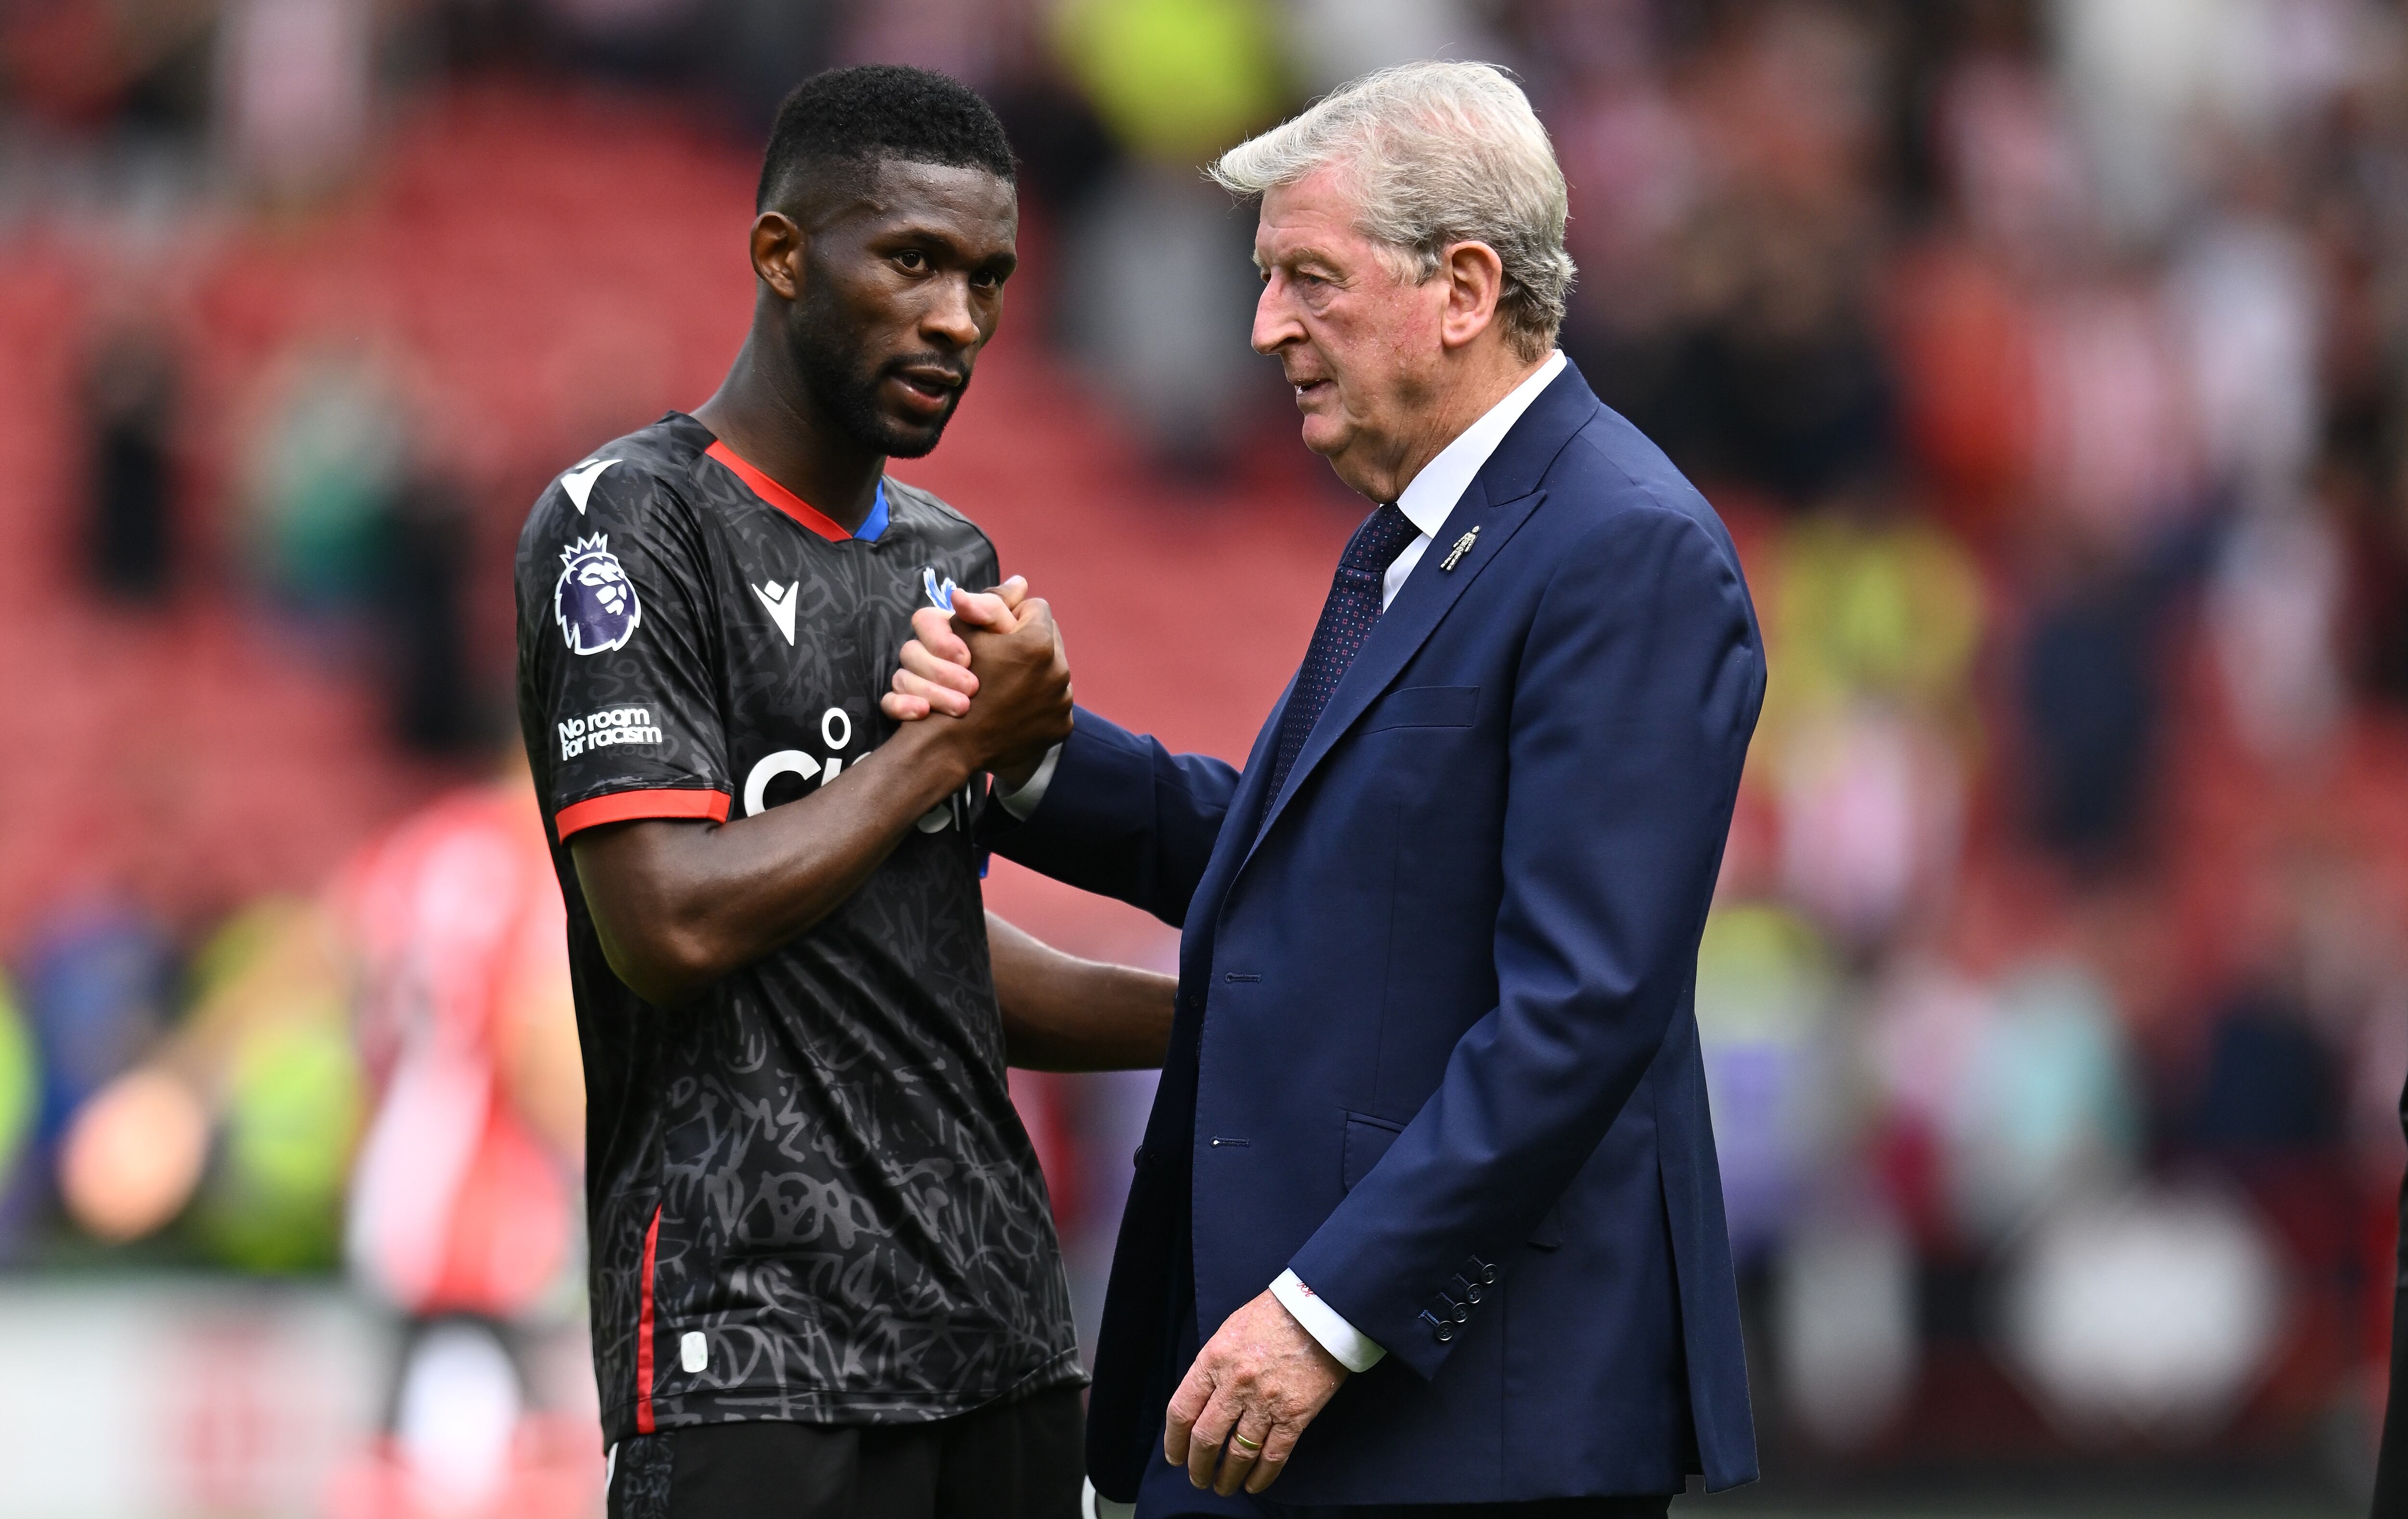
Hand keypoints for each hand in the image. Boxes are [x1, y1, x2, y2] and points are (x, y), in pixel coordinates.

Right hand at [881, 578, 1026, 720]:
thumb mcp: (1009, 642)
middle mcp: (925, 653)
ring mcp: (912, 682)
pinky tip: (923, 714)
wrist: (999, 730)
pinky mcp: (906, 708)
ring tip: (963, 708)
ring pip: (901, 678)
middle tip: (972, 686)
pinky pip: (889, 703)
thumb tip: (1019, 583)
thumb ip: (1007, 612)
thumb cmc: (1010, 677)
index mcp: (945, 631)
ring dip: (930, 691)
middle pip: (910, 650)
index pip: (925, 619)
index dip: (943, 636)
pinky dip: (903, 706)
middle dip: (940, 669)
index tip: (967, 655)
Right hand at [937, 594, 1070, 777]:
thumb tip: (1020, 581)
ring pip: (1052, 672)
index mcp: (1038, 643)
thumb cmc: (952, 680)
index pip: (1036, 609)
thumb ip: (990, 603)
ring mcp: (1063, 702)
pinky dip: (1038, 702)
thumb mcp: (963, 633)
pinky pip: (1054, 703)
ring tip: (1007, 682)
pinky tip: (1014, 706)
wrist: (952, 743)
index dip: (1013, 617)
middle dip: (1028, 644)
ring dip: (1034, 673)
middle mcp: (1060, 671)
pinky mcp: (1062, 727)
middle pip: (1049, 640)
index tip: (996, 631)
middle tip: (1002, 656)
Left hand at [1164, 1289, 1348, 1495]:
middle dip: (1198, 1465)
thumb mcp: (1230, 1332)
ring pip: (1238, 1452)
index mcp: (1213, 1360)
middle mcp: (1235, 1384)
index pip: (1182, 1410)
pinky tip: (1253, 1485)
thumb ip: (1214, 1366)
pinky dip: (1262, 1476)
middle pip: (1206, 1438)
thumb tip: (1203, 1401)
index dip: (1174, 1440)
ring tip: (1223, 1486)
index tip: (1175, 1456)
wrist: (1320, 1308)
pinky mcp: (1295, 1415)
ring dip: (1227, 1476)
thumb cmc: (1274, 1314)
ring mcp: (1265, 1402)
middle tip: (1197, 1478)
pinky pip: (1273, 1455)